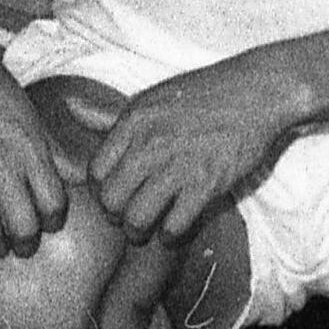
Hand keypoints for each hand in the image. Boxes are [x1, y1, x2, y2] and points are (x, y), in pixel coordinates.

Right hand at [0, 38, 74, 256]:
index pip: (54, 205)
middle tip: (22, 243)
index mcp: (30, 148)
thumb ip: (52, 148)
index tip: (46, 221)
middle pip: (24, 227)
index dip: (53, 221)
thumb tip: (77, 176)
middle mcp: (4, 164)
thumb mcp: (27, 112)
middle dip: (26, 243)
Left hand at [85, 56, 303, 245]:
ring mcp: (177, 165)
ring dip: (140, 232)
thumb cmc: (204, 94)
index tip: (115, 195)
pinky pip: (174, 226)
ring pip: (137, 218)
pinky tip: (175, 230)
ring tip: (149, 230)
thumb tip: (70, 108)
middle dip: (117, 216)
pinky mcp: (207, 184)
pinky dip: (171, 236)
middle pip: (111, 200)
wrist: (257, 92)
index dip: (101, 190)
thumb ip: (110, 115)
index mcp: (132, 121)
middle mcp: (149, 143)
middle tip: (129, 217)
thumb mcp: (151, 98)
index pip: (96, 171)